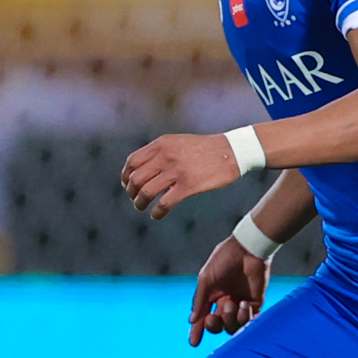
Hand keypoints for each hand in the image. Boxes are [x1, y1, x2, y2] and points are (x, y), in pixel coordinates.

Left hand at [122, 132, 242, 218]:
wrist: (232, 151)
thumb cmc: (206, 149)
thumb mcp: (179, 142)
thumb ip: (161, 152)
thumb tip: (142, 170)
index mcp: (162, 144)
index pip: (132, 162)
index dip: (126, 177)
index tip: (128, 186)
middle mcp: (166, 156)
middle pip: (136, 179)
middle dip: (131, 193)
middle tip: (136, 200)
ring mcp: (177, 171)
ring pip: (146, 192)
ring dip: (140, 203)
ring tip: (142, 208)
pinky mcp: (189, 185)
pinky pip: (164, 203)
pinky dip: (157, 212)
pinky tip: (157, 215)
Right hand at [188, 236, 270, 345]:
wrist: (248, 248)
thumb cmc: (225, 259)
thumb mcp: (206, 279)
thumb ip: (200, 300)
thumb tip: (192, 320)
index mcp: (213, 295)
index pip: (204, 317)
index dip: (198, 330)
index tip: (194, 343)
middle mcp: (226, 301)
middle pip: (219, 325)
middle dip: (214, 325)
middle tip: (213, 317)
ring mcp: (241, 303)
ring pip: (234, 325)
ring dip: (231, 319)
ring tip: (233, 304)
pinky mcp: (256, 302)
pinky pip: (250, 320)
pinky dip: (245, 318)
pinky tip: (243, 304)